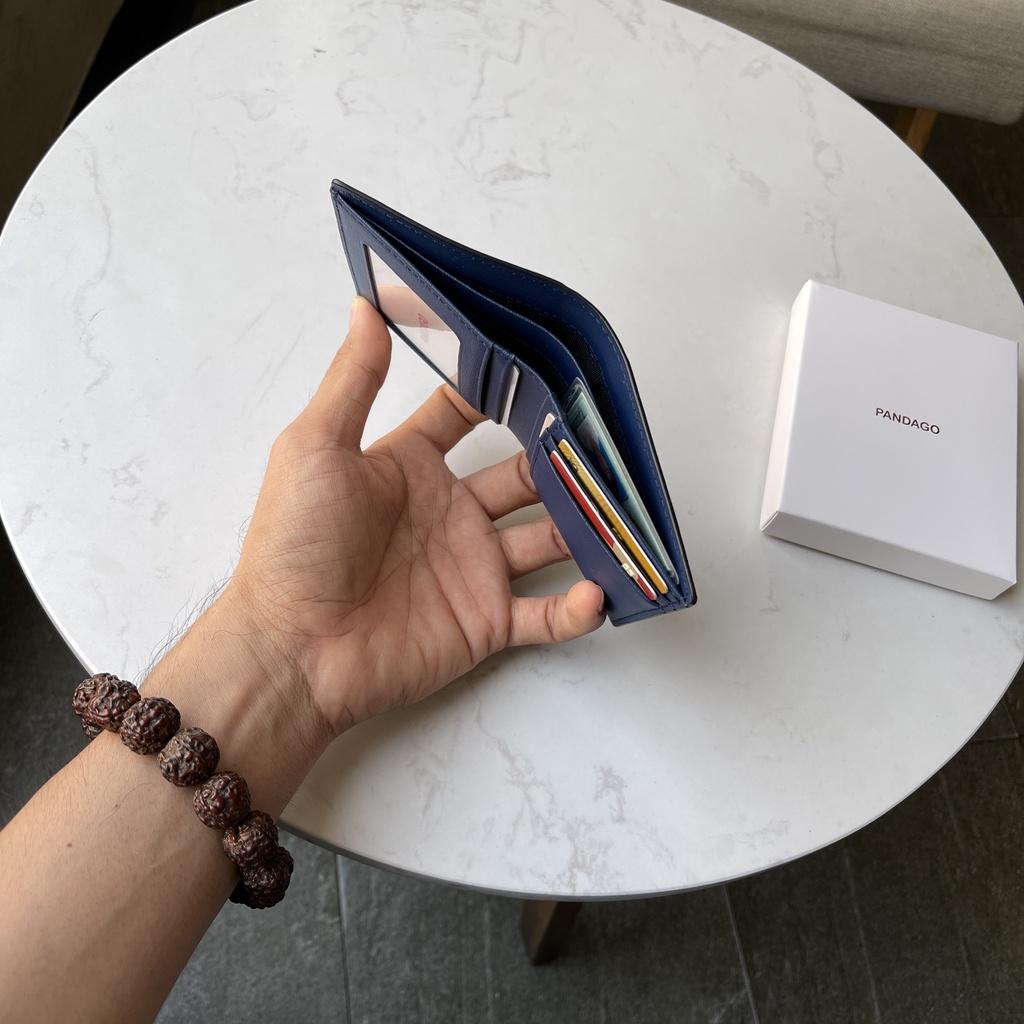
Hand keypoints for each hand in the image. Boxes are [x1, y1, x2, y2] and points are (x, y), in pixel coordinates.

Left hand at [226, 297, 604, 735]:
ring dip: (586, 527)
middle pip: (523, 476)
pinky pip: (546, 616)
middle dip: (561, 460)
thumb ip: (353, 379)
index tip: (542, 368)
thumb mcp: (315, 447)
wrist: (292, 650)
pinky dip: (577, 609)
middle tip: (601, 441)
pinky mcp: (485, 622)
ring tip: (622, 511)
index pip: (463, 417)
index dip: (499, 393)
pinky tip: (600, 592)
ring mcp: (471, 568)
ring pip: (547, 539)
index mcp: (409, 467)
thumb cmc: (294, 546)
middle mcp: (448, 513)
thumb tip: (366, 306)